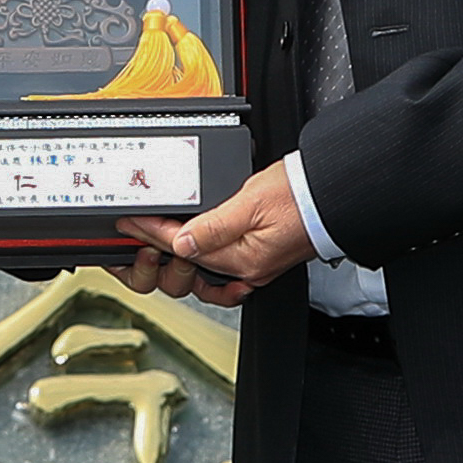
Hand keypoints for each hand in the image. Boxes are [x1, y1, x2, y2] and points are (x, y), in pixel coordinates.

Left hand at [115, 161, 315, 306]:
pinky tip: (196, 257)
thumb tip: (180, 242)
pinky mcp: (261, 257)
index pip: (183, 244)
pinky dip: (206, 264)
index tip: (131, 221)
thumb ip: (213, 225)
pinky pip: (224, 269)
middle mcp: (246, 268)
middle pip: (189, 260)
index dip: (152, 231)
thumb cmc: (299, 193)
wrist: (330, 193)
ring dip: (178, 253)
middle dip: (158, 244)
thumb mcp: (250, 201)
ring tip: (157, 237)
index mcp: (242, 257)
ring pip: (203, 266)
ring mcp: (254, 265)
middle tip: (136, 227)